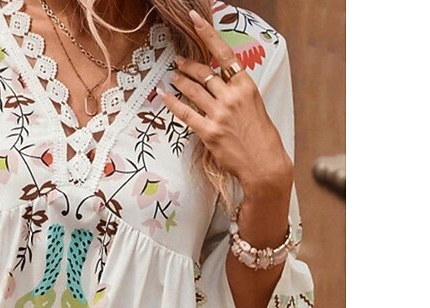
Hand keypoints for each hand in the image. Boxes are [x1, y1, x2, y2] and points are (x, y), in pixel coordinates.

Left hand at [159, 9, 292, 194]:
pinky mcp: (209, 132)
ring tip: (172, 77)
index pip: (223, 53)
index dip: (207, 34)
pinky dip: (172, 104)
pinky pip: (185, 113)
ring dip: (179, 82)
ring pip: (192, 90)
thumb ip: (237, 93)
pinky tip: (165, 97)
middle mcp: (232, 96)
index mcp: (246, 86)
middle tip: (178, 61)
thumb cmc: (261, 137)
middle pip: (203, 73)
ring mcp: (219, 114)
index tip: (194, 21)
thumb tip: (220, 85)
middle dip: (187, 65)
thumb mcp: (255, 106)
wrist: (264, 164)